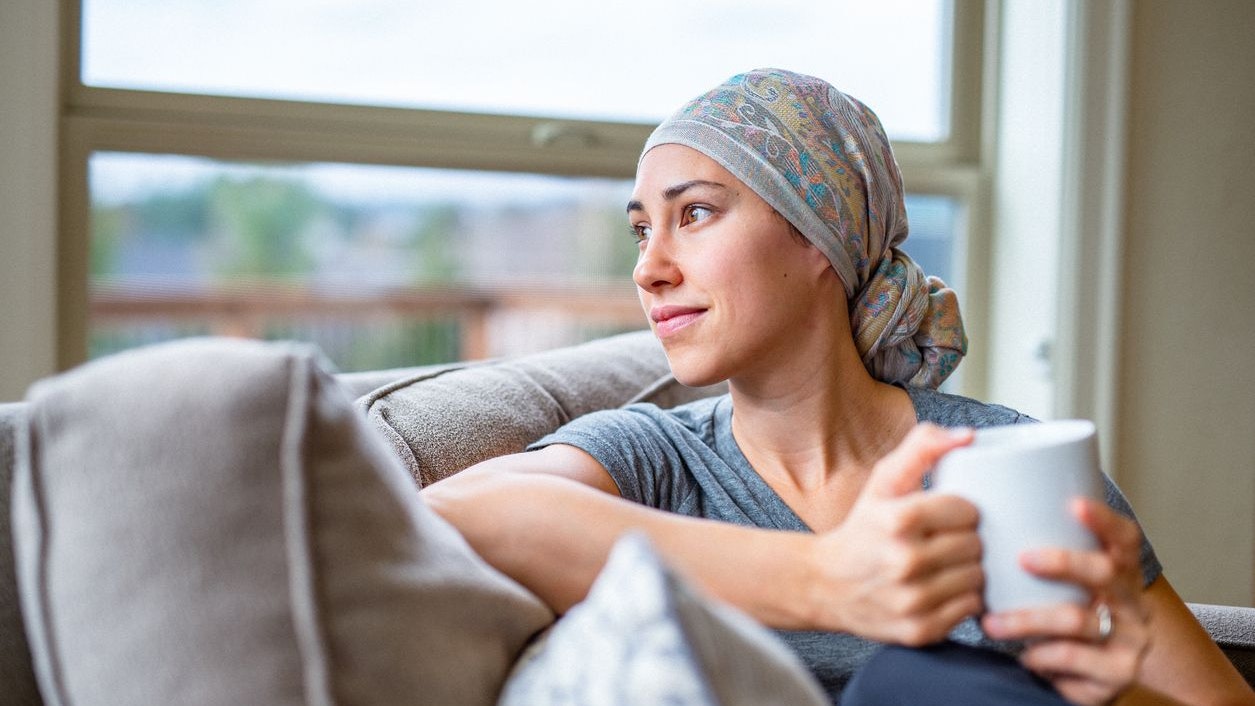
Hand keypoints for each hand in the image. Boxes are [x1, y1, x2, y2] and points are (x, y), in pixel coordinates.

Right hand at [810, 424, 984, 645]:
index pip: (968, 510)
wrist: (825, 584)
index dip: (962, 510)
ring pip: (977, 578)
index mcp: (897, 519)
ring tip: (945, 564)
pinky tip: (941, 588)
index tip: (947, 514)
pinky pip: (970, 609)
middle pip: (975, 545)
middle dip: (965, 539)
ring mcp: (913, 600)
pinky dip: (962, 599)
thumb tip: (968, 436)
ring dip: (968, 570)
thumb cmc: (863, 528)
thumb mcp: (883, 481)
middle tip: (946, 540)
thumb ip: (922, 447)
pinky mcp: (920, 630)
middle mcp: (905, 562)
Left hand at [981, 499, 1151, 704]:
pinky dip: (1039, 656)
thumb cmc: (1070, 617)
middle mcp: (1134, 605)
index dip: (1105, 520)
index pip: (1125, 539)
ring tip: (991, 624)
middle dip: (1062, 562)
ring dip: (1026, 620)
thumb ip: (1050, 560)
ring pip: (1077, 620)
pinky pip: (1069, 658)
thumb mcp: (1071, 589)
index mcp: (1123, 574)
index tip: (1075, 504)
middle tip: (1022, 559)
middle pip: (1104, 573)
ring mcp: (1130, 642)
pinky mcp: (1116, 675)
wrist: (1096, 677)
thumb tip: (993, 519)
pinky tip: (1024, 655)